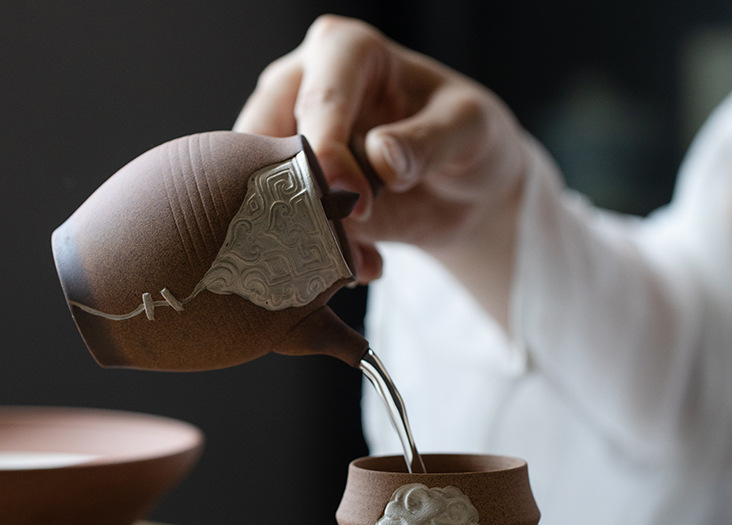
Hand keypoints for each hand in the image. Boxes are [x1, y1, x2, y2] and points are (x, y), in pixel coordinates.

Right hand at [235, 16, 527, 324]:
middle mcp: (301, 87)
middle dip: (301, 202)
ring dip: (305, 237)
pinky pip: (280, 223)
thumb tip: (382, 156)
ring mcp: (288, 140)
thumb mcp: (467, 129)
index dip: (327, 151)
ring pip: (263, 189)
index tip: (357, 199)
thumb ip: (428, 140)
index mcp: (345, 52)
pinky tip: (361, 264)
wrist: (460, 187)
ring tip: (360, 261)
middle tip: (343, 246)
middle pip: (267, 142)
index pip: (318, 99)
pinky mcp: (289, 187)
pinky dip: (314, 254)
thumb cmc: (464, 136)